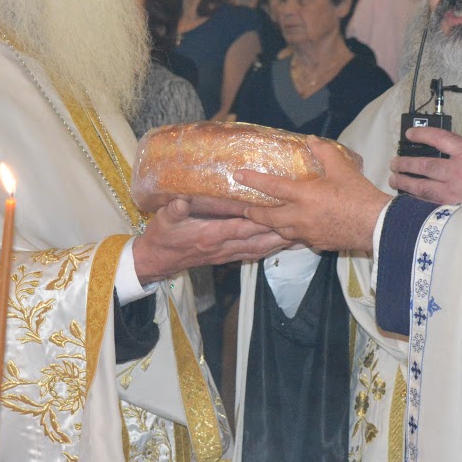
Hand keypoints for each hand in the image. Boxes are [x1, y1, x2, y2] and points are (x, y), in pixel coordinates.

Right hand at [131, 199, 287, 284]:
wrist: (158, 260)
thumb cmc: (162, 237)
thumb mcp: (164, 220)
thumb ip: (174, 210)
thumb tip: (180, 201)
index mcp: (210, 236)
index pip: (240, 228)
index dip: (259, 222)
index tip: (278, 213)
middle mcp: (223, 247)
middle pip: (257, 242)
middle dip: (280, 235)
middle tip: (303, 226)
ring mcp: (226, 254)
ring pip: (259, 250)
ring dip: (279, 244)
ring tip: (301, 236)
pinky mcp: (227, 257)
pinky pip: (253, 254)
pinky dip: (269, 249)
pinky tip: (282, 244)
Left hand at [237, 136, 391, 252]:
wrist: (377, 226)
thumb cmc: (359, 195)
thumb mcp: (342, 168)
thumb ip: (324, 152)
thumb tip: (311, 139)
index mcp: (304, 195)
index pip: (272, 186)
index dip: (253, 180)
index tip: (238, 176)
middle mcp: (300, 216)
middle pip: (269, 217)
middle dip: (254, 213)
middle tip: (245, 209)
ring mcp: (308, 232)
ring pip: (281, 231)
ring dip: (271, 225)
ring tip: (266, 220)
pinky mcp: (317, 243)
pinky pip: (297, 239)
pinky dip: (290, 234)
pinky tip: (292, 230)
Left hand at [388, 127, 461, 205]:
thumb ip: (456, 151)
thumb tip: (432, 150)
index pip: (439, 138)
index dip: (421, 134)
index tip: (409, 134)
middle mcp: (458, 171)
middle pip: (424, 165)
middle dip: (405, 163)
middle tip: (394, 163)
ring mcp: (453, 191)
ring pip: (421, 186)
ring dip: (404, 182)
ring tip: (394, 179)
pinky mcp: (451, 206)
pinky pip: (427, 201)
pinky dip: (414, 197)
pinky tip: (406, 195)